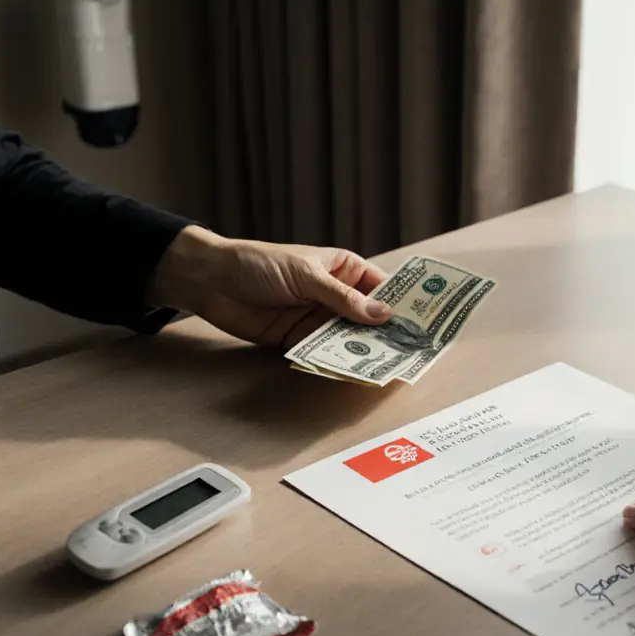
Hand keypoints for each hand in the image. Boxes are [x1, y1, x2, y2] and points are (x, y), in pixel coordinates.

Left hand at [147, 226, 390, 348]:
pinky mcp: (299, 340)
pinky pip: (324, 353)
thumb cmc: (259, 263)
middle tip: (410, 352)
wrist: (210, 281)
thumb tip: (383, 314)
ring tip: (386, 367)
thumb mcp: (306, 275)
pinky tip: (351, 371)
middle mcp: (336, 295)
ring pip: (350, 338)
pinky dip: (336, 361)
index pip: (382, 287)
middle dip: (387, 334)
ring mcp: (318, 319)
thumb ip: (343, 299)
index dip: (403, 303)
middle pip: (370, 318)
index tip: (424, 322)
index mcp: (344, 270)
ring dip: (364, 350)